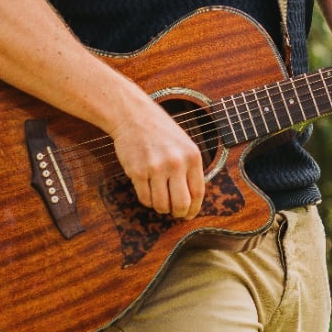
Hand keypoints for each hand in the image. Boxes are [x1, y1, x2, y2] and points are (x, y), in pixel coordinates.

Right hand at [106, 87, 206, 216]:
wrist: (134, 116)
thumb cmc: (161, 131)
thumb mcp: (184, 145)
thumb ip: (190, 169)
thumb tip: (191, 200)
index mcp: (192, 156)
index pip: (198, 193)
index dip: (194, 209)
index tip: (189, 214)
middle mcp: (176, 163)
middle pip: (181, 204)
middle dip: (178, 213)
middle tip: (174, 213)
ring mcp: (156, 168)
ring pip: (161, 205)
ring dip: (161, 208)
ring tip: (160, 200)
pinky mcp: (138, 172)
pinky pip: (145, 199)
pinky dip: (147, 200)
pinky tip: (148, 191)